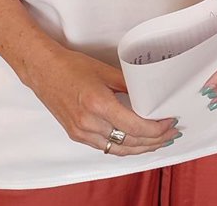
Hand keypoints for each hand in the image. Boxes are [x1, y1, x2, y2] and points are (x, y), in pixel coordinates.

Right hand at [23, 44, 179, 154]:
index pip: (135, 127)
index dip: (156, 129)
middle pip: (130, 142)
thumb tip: (152, 95)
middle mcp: (89, 123)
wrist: (44, 71)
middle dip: (155, 141)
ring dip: (142, 148)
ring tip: (159, 141)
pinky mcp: (77, 135)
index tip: (170, 123)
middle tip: (171, 133)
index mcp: (99, 105)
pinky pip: (106, 147)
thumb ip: (130, 86)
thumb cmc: (73, 67)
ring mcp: (81, 132)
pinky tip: (137, 142)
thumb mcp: (107, 71)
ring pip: (119, 149)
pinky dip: (124, 147)